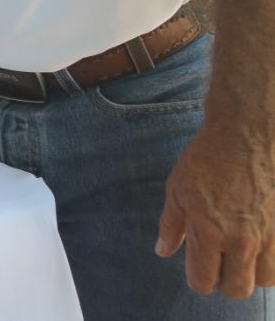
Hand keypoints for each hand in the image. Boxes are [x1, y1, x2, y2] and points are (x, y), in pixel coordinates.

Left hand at [156, 119, 274, 296]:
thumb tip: (163, 251)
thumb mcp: (177, 189)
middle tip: (221, 264)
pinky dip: (272, 260)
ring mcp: (269, 236)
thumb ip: (171, 225)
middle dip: (226, 282)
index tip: (198, 271)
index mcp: (209, 233)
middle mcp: (241, 240)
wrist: (247, 135)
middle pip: (237, 289)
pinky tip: (262, 243)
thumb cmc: (208, 159)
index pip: (204, 281)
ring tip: (243, 252)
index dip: (198, 281)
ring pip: (265, 280)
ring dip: (252, 272)